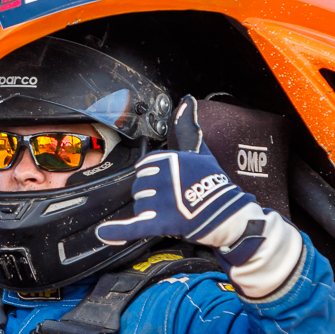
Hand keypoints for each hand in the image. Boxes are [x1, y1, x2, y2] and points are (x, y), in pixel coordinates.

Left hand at [96, 95, 259, 248]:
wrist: (229, 216)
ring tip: (172, 212)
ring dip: (151, 212)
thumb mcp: (200, 150)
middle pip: (139, 187)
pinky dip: (118, 232)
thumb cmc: (213, 183)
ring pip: (139, 205)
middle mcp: (163, 176)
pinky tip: (104, 233)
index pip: (143, 168)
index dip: (155, 178)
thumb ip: (187, 126)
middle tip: (173, 200)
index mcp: (168, 158)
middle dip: (152, 196)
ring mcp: (161, 200)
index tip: (169, 183)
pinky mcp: (161, 222)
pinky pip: (134, 226)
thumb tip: (187, 100)